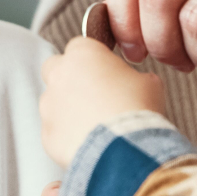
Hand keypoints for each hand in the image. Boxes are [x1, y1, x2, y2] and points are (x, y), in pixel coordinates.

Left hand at [40, 37, 165, 166]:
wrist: (125, 149)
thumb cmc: (138, 110)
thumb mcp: (149, 83)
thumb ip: (134, 76)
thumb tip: (134, 84)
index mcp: (83, 54)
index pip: (80, 45)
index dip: (93, 59)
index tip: (104, 71)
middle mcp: (60, 75)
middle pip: (55, 68)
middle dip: (69, 78)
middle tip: (91, 94)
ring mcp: (49, 106)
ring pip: (53, 102)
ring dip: (68, 109)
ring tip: (95, 124)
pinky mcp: (47, 134)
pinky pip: (55, 131)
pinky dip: (68, 136)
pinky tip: (90, 143)